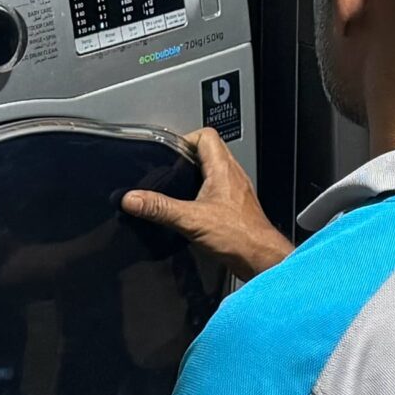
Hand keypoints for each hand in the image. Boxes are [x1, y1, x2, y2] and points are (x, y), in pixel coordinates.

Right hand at [123, 127, 290, 280]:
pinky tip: (192, 208)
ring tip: (178, 185)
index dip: (185, 138)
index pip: (206, 135)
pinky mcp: (237, 206)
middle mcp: (233, 175)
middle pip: (210, 151)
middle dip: (187, 156)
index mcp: (224, 169)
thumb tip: (133, 198)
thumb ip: (160, 208)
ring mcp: (237, 190)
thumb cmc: (239, 236)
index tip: (169, 151)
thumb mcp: (191, 220)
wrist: (261, 258)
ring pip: (215, 170)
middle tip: (169, 168)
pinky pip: (219, 189)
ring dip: (196, 174)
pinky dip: (203, 192)